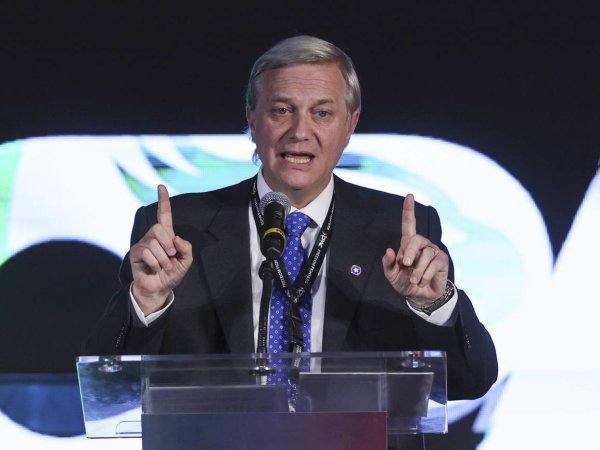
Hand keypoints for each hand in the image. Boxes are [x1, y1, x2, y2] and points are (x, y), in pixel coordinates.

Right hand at [129, 185, 192, 313]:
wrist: (160, 289)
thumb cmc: (172, 273)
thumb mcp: (186, 261)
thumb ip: (186, 248)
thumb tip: (176, 238)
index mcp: (166, 235)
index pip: (164, 215)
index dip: (163, 201)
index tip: (161, 186)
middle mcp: (153, 236)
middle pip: (159, 228)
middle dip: (168, 245)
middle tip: (170, 257)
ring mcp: (143, 244)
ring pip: (153, 243)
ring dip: (163, 259)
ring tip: (162, 267)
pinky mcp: (135, 253)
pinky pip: (146, 252)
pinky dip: (154, 263)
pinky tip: (153, 268)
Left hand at [382, 194, 448, 305]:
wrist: (420, 296)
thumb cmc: (405, 282)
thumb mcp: (392, 275)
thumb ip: (388, 264)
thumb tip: (389, 250)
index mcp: (407, 244)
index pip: (409, 224)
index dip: (408, 210)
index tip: (409, 196)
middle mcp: (422, 244)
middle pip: (416, 238)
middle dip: (410, 252)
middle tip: (407, 265)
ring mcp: (433, 251)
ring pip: (425, 255)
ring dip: (418, 271)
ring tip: (415, 280)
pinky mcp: (442, 260)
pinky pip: (433, 264)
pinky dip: (425, 276)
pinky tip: (423, 281)